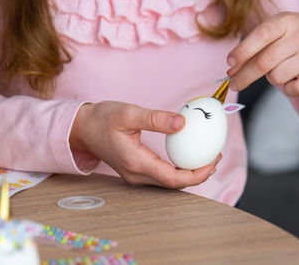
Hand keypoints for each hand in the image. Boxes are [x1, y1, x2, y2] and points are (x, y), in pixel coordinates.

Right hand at [70, 101, 220, 188]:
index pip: (173, 179)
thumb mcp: (128, 113)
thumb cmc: (102, 119)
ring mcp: (135, 176)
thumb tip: (183, 123)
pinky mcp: (136, 171)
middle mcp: (136, 175)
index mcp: (136, 163)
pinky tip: (187, 157)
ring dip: (189, 173)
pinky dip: (178, 169)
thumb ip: (156, 119)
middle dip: (198, 174)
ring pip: (169, 182)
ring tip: (206, 156)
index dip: (197, 174)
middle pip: (174, 184)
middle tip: (215, 156)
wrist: (83, 129)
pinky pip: (162, 176)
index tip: (213, 161)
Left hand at [227, 11, 298, 96]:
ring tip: (281, 70)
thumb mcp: (276, 33)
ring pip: (276, 77)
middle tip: (233, 85)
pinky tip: (293, 79)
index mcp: (286, 21)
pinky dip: (288, 89)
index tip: (229, 65)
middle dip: (243, 77)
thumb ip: (253, 49)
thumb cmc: (294, 37)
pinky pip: (293, 90)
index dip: (242, 52)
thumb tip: (232, 71)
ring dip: (272, 79)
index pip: (260, 36)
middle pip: (264, 62)